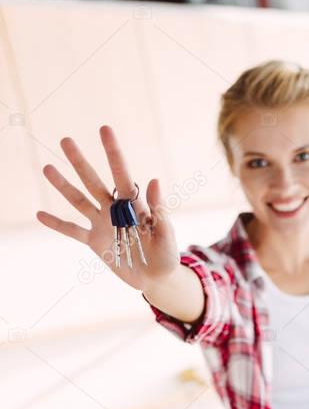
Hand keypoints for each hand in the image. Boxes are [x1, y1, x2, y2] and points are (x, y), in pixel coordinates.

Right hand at [36, 125, 179, 291]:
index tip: (105, 130)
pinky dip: (57, 224)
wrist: (156, 279)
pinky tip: (40, 214)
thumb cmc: (166, 255)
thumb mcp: (168, 235)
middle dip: (80, 162)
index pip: (121, 174)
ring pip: (79, 201)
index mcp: (134, 205)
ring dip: (63, 186)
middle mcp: (114, 209)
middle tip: (65, 140)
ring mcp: (102, 224)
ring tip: (47, 168)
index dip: (113, 153)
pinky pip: (73, 231)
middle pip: (94, 182)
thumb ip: (159, 211)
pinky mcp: (95, 242)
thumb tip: (154, 181)